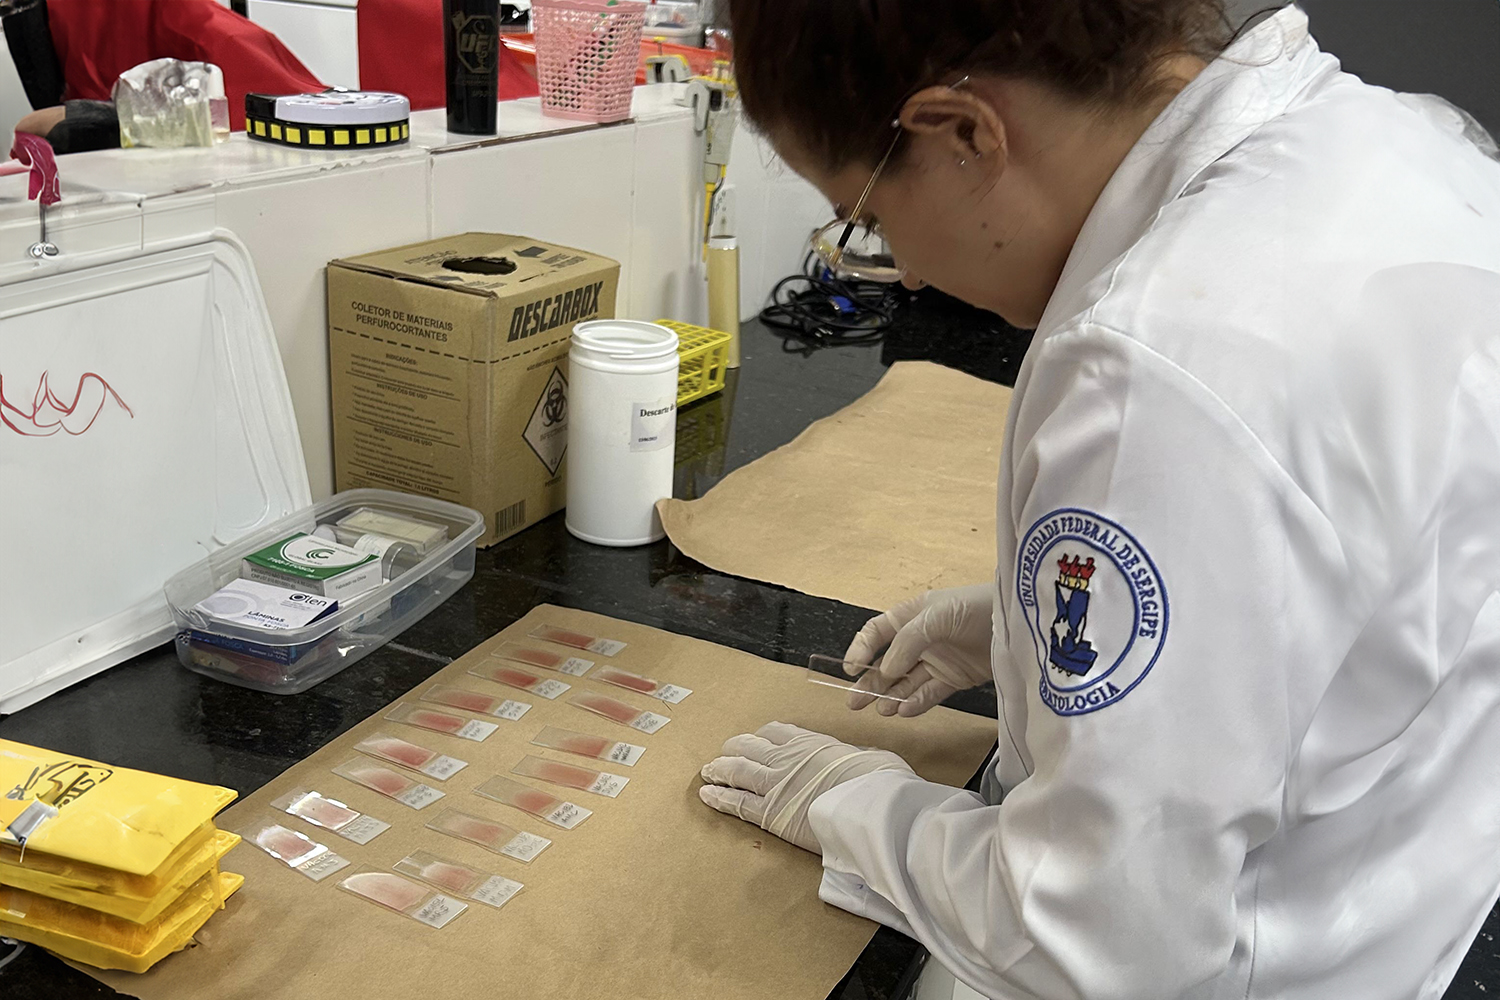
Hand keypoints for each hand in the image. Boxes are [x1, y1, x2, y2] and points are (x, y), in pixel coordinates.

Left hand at [698, 722, 912, 852]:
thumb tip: (859, 759)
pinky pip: (736, 802)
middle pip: (749, 747)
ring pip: (737, 770)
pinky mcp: (769, 814)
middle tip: (723, 753)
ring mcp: (775, 785)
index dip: (762, 736)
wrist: (872, 809)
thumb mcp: (873, 759)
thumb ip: (857, 757)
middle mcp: (787, 759)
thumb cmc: (880, 784)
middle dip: (733, 749)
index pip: (777, 731)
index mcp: (811, 743)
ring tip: (708, 770)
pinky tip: (706, 794)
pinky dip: (718, 796)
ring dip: (719, 769)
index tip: (756, 739)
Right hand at [843, 584, 994, 716]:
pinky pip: (929, 693)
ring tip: (880, 710)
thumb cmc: (977, 607)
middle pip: (887, 664)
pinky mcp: (955, 679)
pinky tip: (903, 710)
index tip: (849, 669)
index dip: (861, 649)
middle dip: (869, 682)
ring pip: (905, 682)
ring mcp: (937, 660)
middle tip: (853, 704)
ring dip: (890, 696)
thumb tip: (885, 671)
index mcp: (911, 616)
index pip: (877, 633)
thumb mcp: (938, 616)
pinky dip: (916, 703)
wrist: (1020, 622)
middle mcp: (920, 639)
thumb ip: (908, 642)